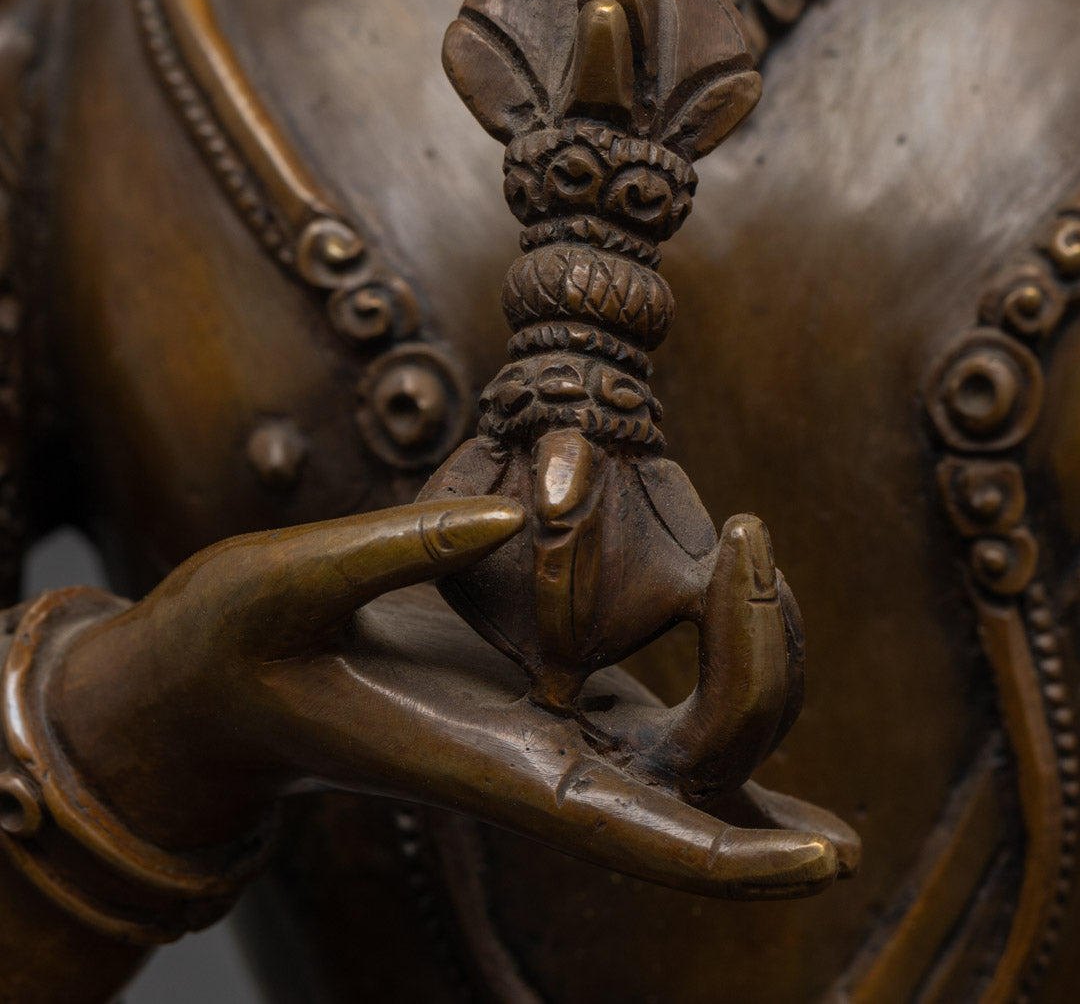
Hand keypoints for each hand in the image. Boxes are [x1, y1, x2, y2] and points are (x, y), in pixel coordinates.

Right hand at [50, 499, 850, 900]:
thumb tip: (517, 517)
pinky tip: (758, 637)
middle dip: (760, 683)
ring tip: (760, 559)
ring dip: (756, 673)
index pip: (638, 836)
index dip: (738, 859)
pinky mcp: (546, 696)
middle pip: (701, 778)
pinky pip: (663, 712)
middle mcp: (540, 764)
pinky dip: (726, 684)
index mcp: (490, 761)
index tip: (829, 861)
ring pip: (698, 748)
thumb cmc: (232, 648)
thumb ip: (392, 547)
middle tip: (750, 543)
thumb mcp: (282, 581)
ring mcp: (551, 734)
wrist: (216, 689)